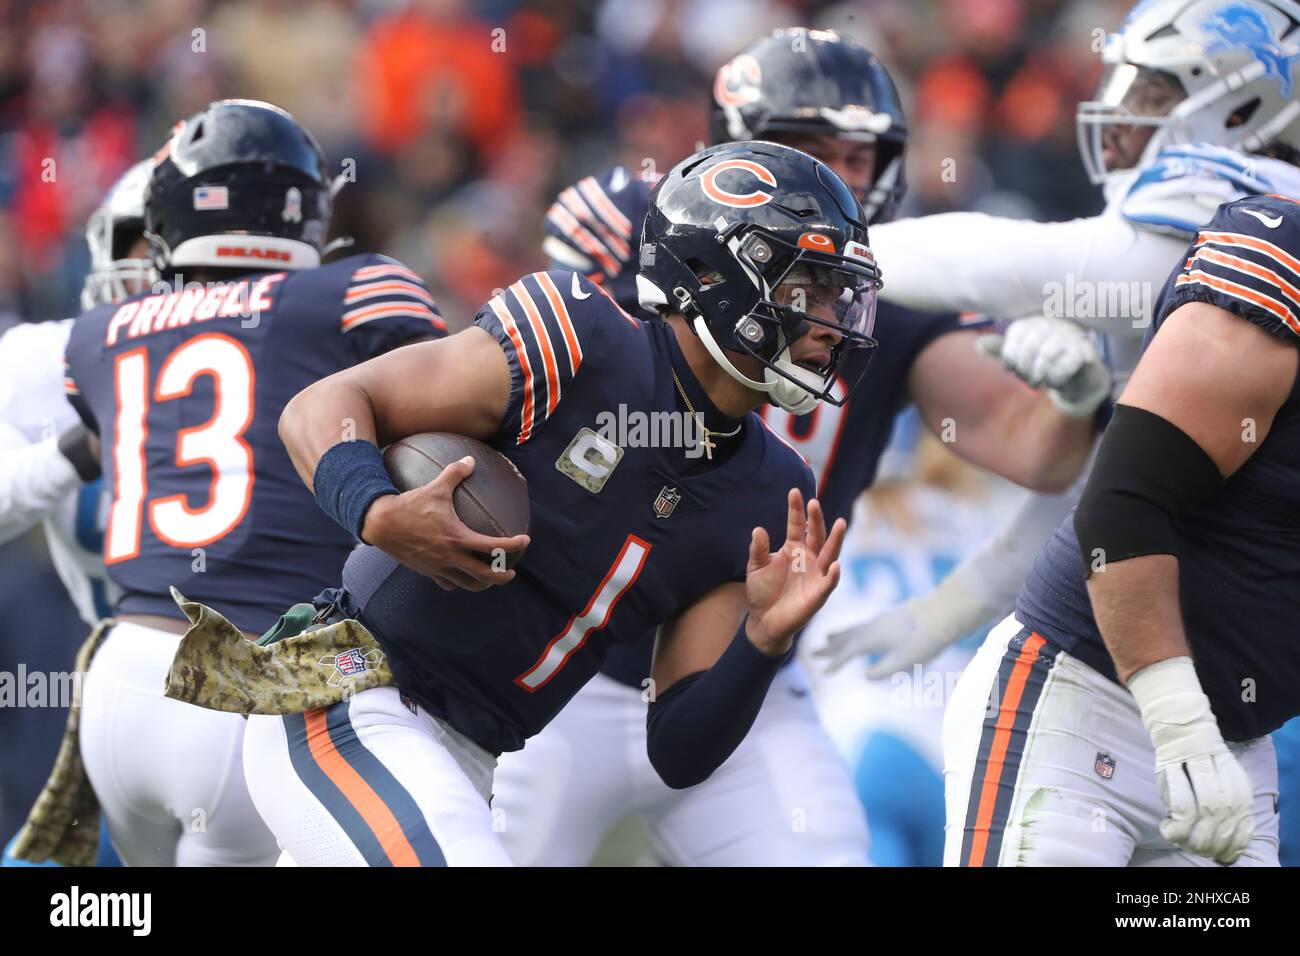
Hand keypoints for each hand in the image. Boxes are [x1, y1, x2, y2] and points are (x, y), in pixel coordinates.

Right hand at [361, 456, 529, 591]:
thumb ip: (455, 473)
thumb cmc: (410, 504)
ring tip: (490, 578)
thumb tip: (471, 460)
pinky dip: (459, 582)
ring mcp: (438, 568)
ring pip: (467, 584)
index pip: (493, 547)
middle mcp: (450, 557)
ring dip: (482, 584)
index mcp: (457, 538)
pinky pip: (448, 583)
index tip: (524, 541)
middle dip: (502, 576)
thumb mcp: (436, 487)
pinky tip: (462, 576)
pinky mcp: (427, 572)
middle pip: (484, 576)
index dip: (512, 545)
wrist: (381, 523)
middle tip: (512, 571)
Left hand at [744, 489, 845, 654]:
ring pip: (830, 553)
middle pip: (817, 534)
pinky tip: (836, 564)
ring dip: (836, 539)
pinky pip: (829, 582)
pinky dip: (833, 574)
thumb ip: (758, 549)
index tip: (794, 491)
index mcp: (794, 548)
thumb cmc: (762, 592)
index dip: (796, 509)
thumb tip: (758, 529)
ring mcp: (816, 574)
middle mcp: (809, 557)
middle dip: (816, 519)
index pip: (797, 524)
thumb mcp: (756, 567)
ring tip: (840, 523)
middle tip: (813, 503)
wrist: (764, 621)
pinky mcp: (819, 593)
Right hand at [815, 569, 986, 676]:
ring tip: (829, 637)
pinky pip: (866, 624)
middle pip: (846, 637)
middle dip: (831, 646)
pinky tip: (862, 632)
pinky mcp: (894, 617)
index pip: (848, 652)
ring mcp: (883, 619)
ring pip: (856, 628)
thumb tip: (865, 674)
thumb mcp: (904, 660)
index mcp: (872, 637)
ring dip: (841, 635)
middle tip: (814, 653)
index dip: (835, 662)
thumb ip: (883, 669)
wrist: (946, 611)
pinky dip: (856, 630)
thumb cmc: (927, 639)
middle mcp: (874, 626)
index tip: (824, 672)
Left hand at [978, 316, 1111, 417]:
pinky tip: (1055, 382)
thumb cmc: (1046, 364)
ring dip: (1039, 375)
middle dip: (1024, 369)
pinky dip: (1056, 379)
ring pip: (1046, 355)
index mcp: (1033, 321)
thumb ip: (1002, 350)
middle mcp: (1052, 323)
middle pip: (1029, 346)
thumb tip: (979, 344)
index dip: (1009, 357)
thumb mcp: (1021, 356)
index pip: (1016, 335)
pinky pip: (1064, 365)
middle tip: (1028, 380)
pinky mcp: (1085, 351)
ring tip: (1039, 382)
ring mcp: (1070, 335)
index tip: (1011, 369)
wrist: (1079, 377)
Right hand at [1129, 657, 1254, 863]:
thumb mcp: (1218, 776)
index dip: (1234, 842)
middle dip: (1212, 841)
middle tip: (1199, 850)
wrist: (1176, 716)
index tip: (1222, 855)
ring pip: (1207, 809)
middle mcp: (1222, 771)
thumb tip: (1223, 839)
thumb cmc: (1195, 753)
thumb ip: (1223, 801)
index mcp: (1235, 777)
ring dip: (1195, 835)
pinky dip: (1178, 821)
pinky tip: (1169, 827)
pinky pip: (1181, 799)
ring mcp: (1196, 765)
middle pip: (1226, 816)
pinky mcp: (1172, 763)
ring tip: (1182, 842)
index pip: (1242, 817)